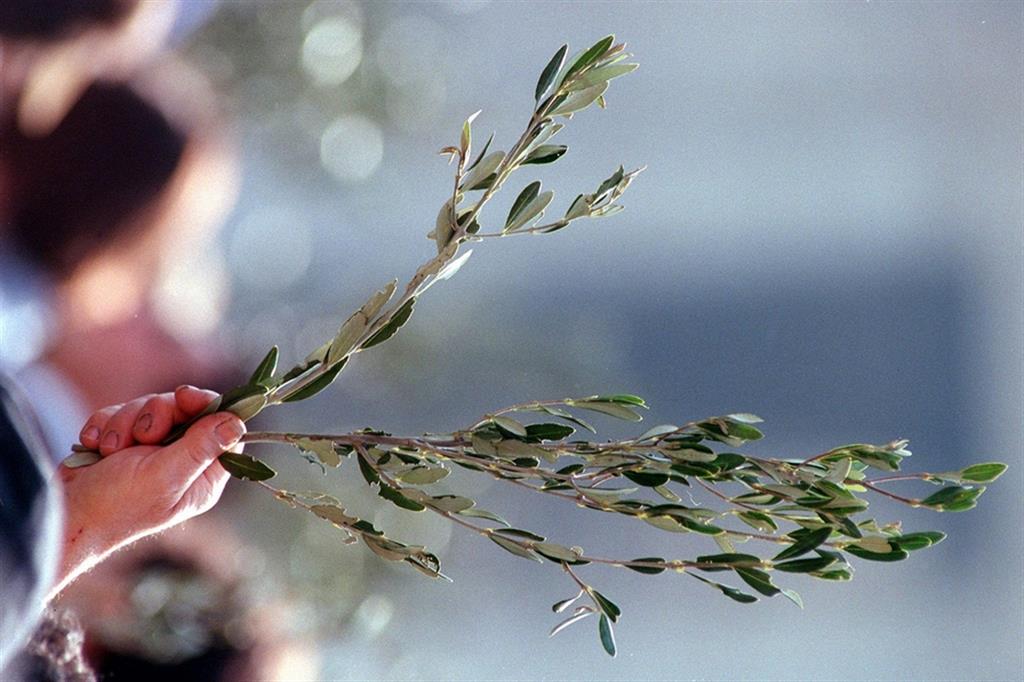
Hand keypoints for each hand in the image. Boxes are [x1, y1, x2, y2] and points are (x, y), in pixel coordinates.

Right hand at [52, 386, 244, 596]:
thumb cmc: (115, 506)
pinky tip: (96, 449)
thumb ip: (201, 447)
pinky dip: (106, 426)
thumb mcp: (165, 477)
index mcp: (202, 475)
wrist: (63, 512)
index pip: (223, 428)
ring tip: (112, 451)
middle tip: (142, 436)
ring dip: (126, 424)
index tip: (186, 397)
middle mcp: (182, 460)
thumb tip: (238, 423)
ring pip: (151, 407)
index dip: (208, 406)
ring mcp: (151, 450)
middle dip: (157, 415)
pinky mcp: (123, 441)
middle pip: (186, 410)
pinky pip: (121, 412)